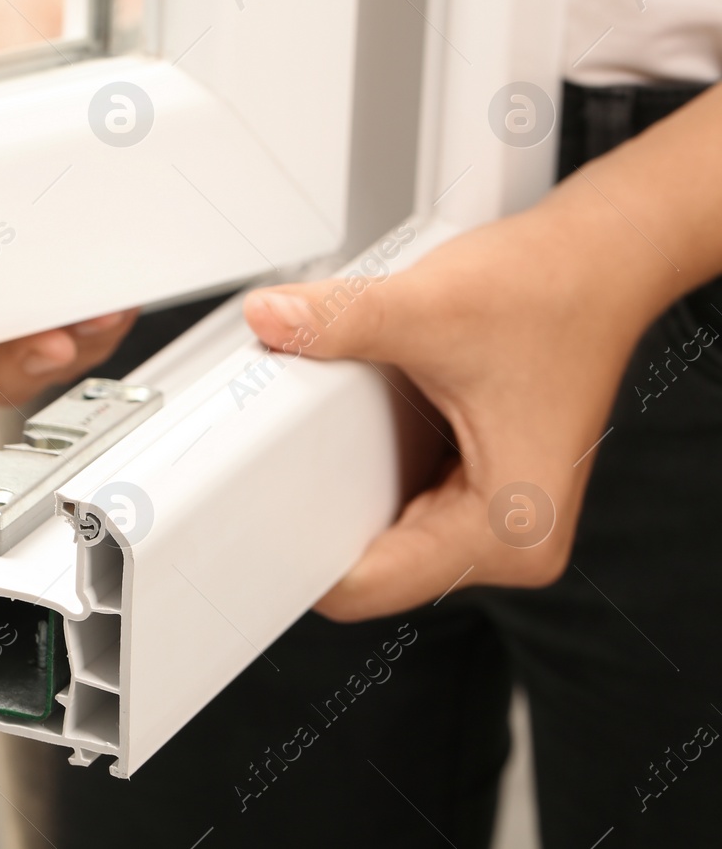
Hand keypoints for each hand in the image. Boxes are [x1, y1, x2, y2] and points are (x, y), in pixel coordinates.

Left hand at [243, 181, 678, 621]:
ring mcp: (499, 524)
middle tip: (281, 457)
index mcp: (509, 532)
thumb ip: (338, 321)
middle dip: (320, 517)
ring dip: (347, 492)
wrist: (601, 261)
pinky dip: (371, 474)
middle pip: (372, 569)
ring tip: (336, 432)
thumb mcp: (428, 307)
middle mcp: (512, 543)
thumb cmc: (554, 292)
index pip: (368, 587)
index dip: (298, 556)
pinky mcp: (483, 494)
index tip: (247, 526)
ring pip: (384, 541)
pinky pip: (401, 509)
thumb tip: (270, 321)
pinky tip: (365, 432)